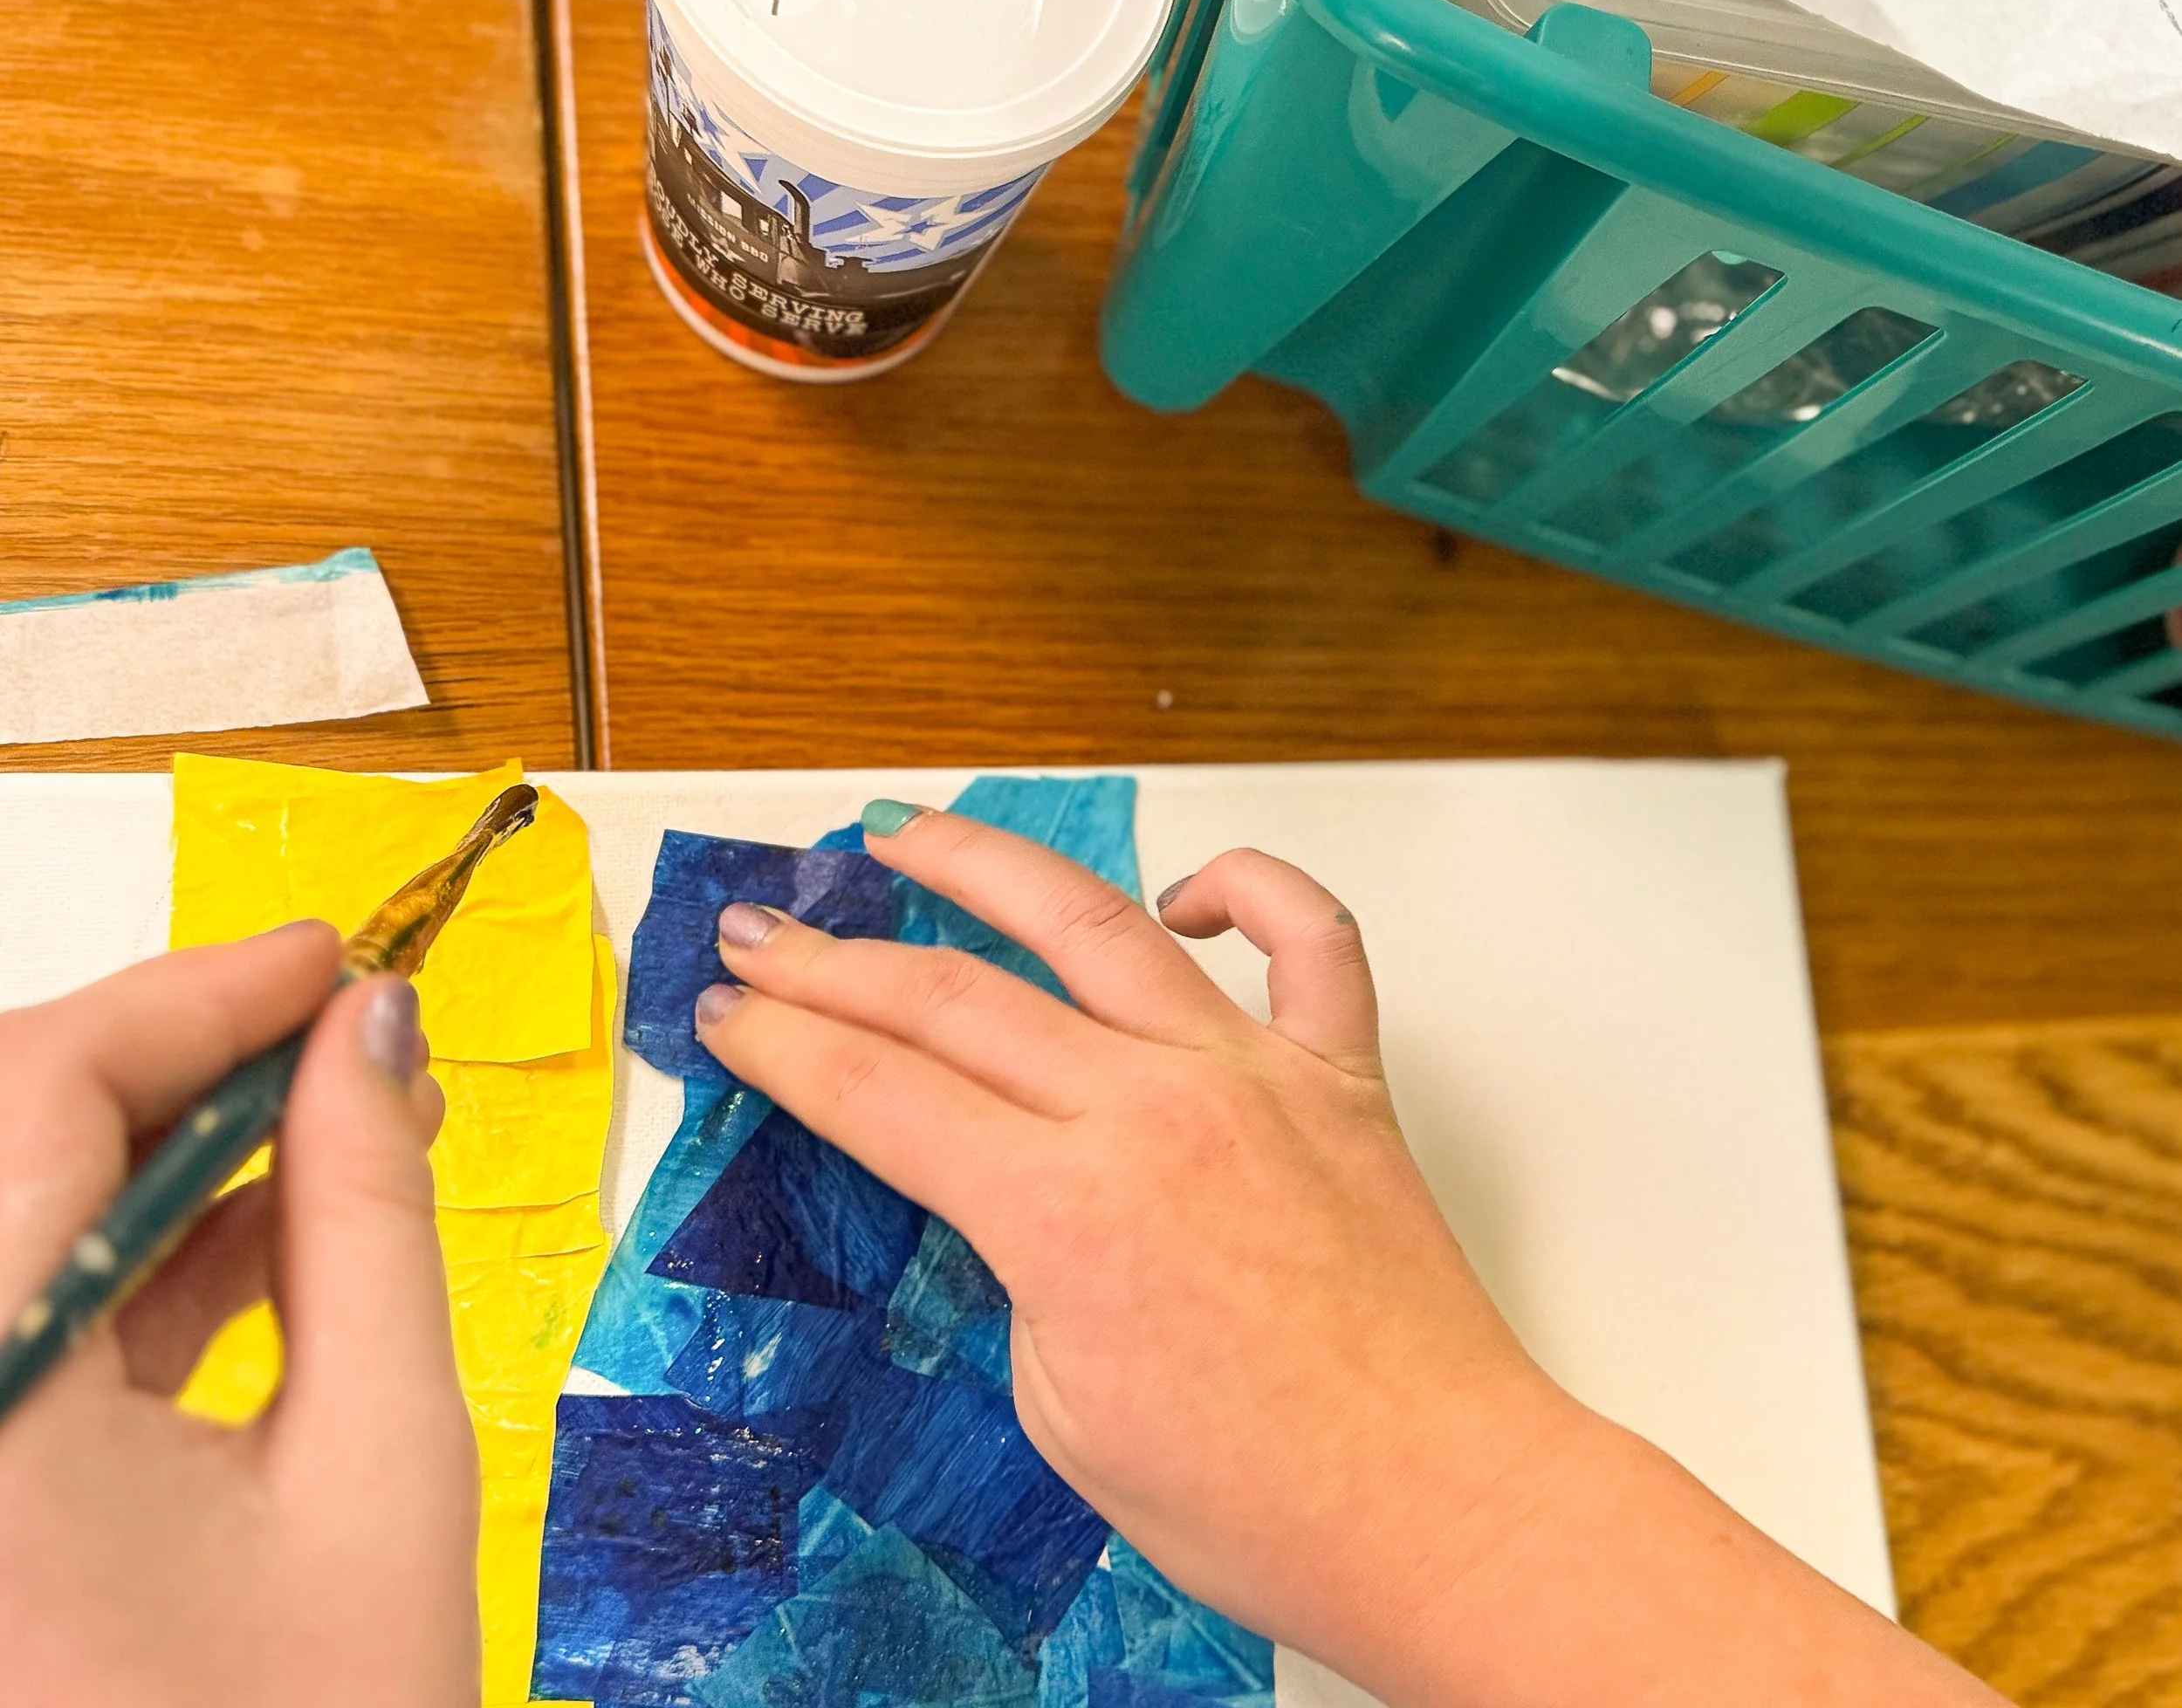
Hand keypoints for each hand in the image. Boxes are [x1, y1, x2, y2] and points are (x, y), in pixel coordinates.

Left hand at [0, 923, 477, 1707]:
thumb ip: (372, 1220)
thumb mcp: (383, 1460)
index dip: (194, 994)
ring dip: (161, 1159)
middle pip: (0, 1146)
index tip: (337, 958)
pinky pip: (19, 1319)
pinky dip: (132, 1263)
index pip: (35, 1097)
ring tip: (341, 1132)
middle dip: (175, 1068)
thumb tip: (373, 1034)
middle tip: (345, 1042)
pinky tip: (271, 1240)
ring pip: (9, 1225)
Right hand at [694, 806, 2011, 1707]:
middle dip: (831, 960)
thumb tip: (1000, 1182)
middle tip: (761, 932)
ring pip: (1096, 920)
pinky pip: (1310, 939)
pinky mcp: (1339, 1076)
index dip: (782, 1045)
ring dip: (986, 864)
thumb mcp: (1060, 1405)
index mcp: (1066, 1211)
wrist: (1437, 1508)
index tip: (729, 1014)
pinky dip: (1252, 888)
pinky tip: (1186, 888)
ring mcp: (1253, 1074)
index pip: (879, 1092)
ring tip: (910, 832)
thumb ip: (1017, 1265)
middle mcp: (1154, 1111)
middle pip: (951, 997)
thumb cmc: (1261, 1500)